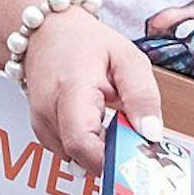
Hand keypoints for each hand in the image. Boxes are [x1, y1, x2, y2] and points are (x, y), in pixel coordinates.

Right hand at [20, 8, 162, 173]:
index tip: (136, 162)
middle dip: (113, 156)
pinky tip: (97, 122)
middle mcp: (49, 111)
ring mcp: (42, 124)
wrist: (46, 32)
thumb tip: (151, 134)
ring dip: (101, 150)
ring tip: (112, 119)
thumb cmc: (85, 43)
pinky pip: (70, 152)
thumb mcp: (127, 58)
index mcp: (71, 89)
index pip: (83, 143)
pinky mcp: (43, 132)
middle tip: (133, 137)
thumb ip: (142, 96)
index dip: (111, 161)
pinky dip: (89, 145)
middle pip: (83, 157)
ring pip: (78, 159)